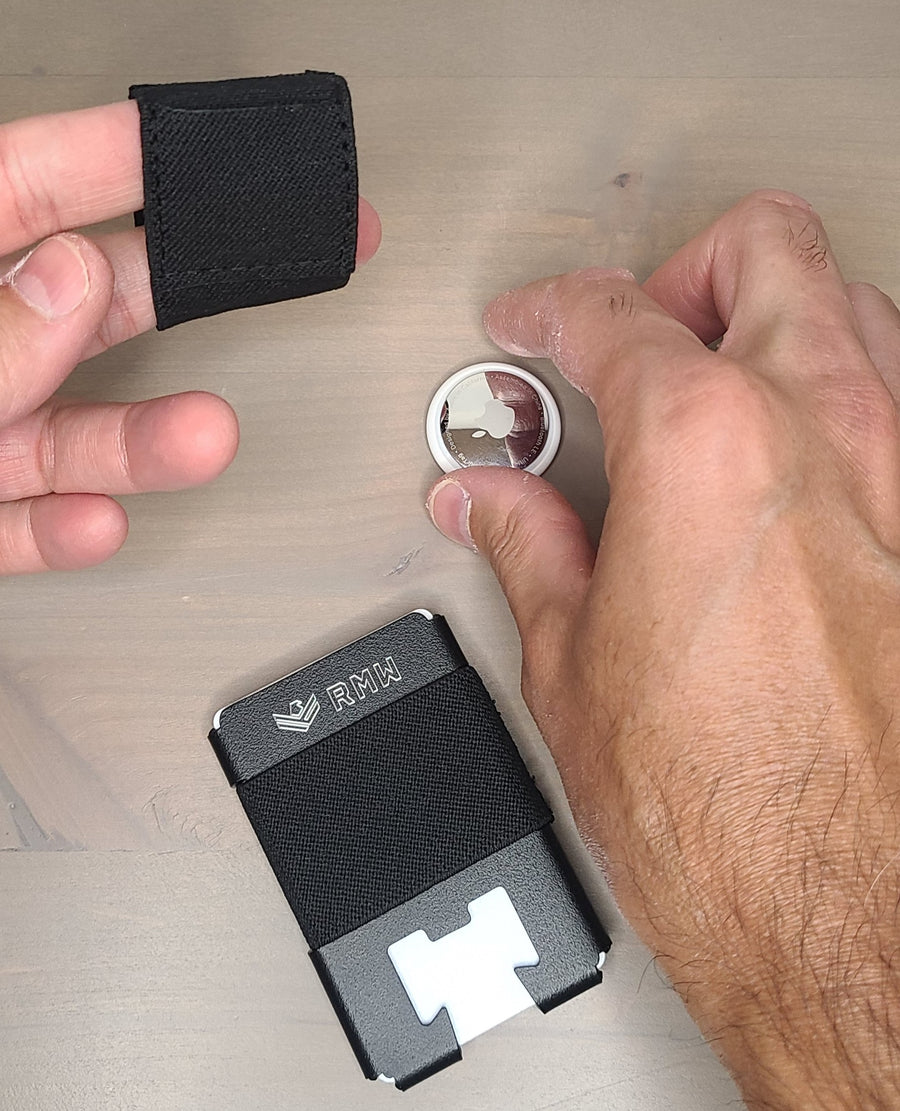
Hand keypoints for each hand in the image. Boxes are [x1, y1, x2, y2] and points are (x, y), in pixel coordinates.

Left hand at [0, 101, 380, 572]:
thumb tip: (67, 276)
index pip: (19, 188)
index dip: (111, 157)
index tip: (194, 143)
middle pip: (73, 306)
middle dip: (176, 290)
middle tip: (267, 269)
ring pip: (61, 429)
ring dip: (141, 443)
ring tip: (205, 437)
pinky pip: (21, 515)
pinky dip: (62, 529)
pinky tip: (99, 523)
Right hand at [427, 191, 899, 1107]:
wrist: (851, 930)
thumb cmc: (723, 821)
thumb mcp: (572, 670)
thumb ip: (529, 546)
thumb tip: (487, 499)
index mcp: (704, 448)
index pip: (610, 316)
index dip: (549, 311)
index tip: (528, 328)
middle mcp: (826, 434)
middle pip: (764, 248)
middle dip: (682, 267)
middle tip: (632, 331)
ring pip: (854, 304)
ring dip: (772, 316)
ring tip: (707, 382)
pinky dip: (839, 394)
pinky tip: (786, 464)